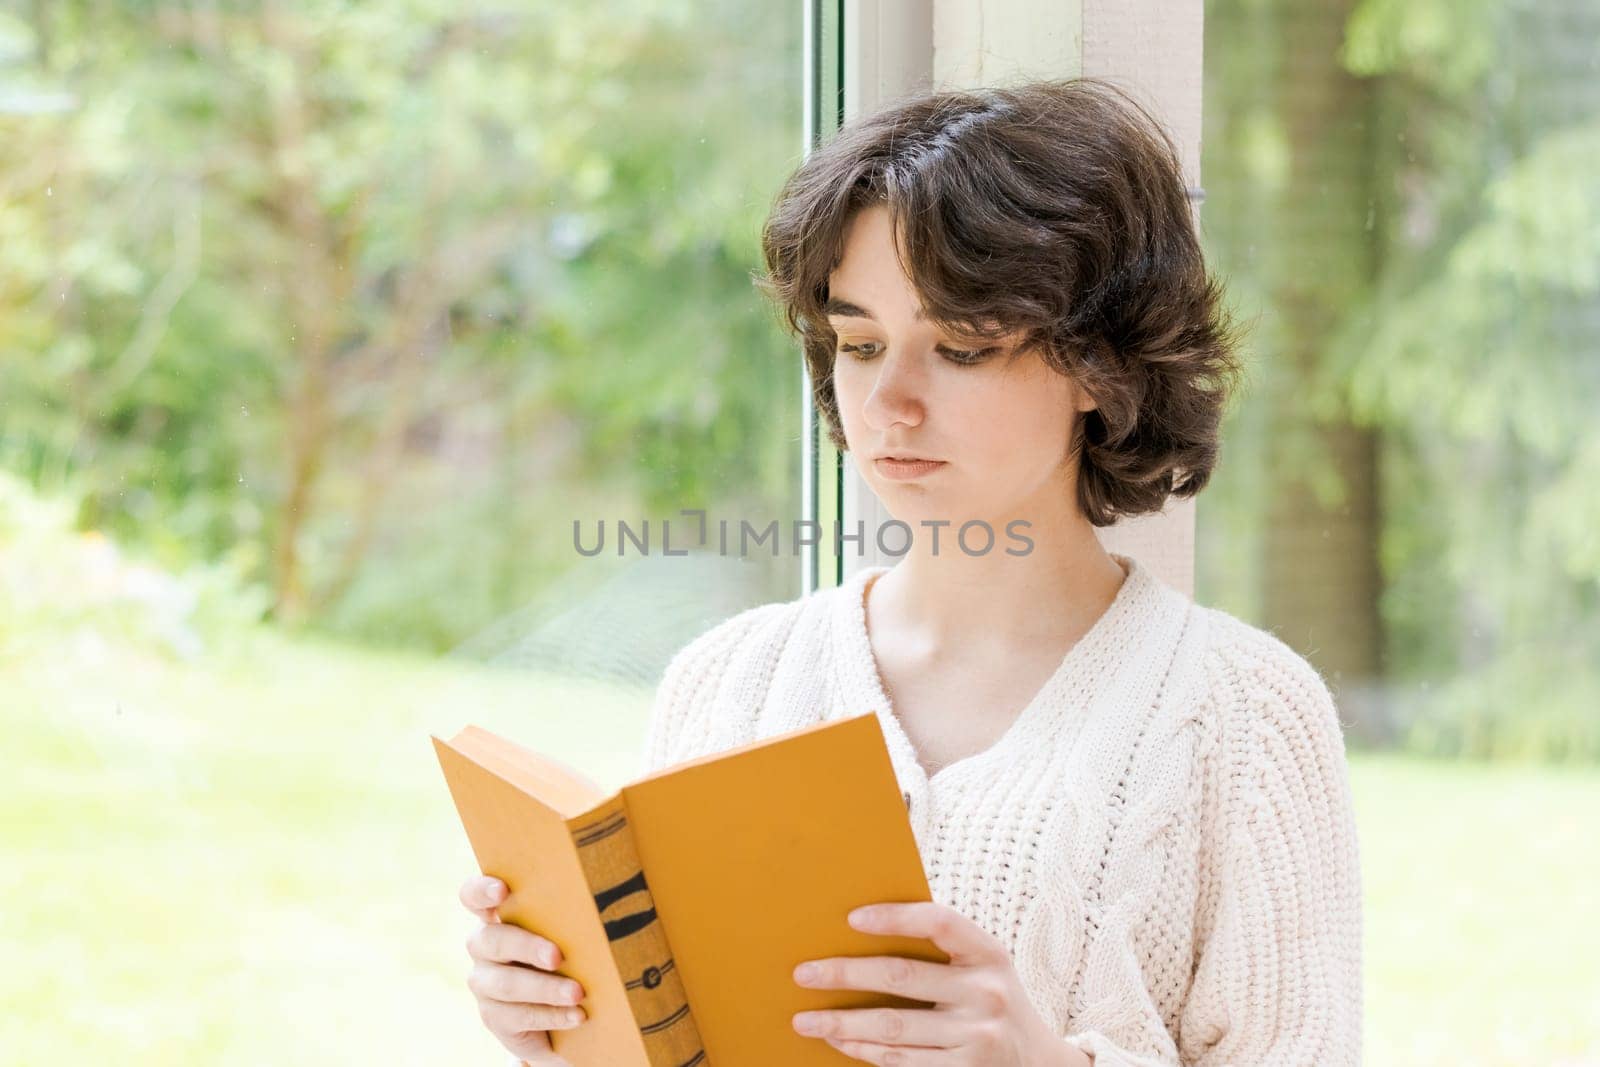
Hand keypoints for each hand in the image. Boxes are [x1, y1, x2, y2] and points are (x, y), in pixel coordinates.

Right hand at [460, 874, 586, 1065]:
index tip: (502, 890)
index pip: (472, 896)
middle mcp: (484, 947)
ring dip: (546, 988)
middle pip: (492, 940)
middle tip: (558, 956)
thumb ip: (574, 912)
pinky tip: (577, 1015)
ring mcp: (484, 983)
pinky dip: (552, 1015)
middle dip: (526, 946)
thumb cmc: (568, 955)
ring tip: (578, 993)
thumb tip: (619, 888)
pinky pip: (519, 1016)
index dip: (480, 891)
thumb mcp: (567, 931)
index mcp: (498, 916)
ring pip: (507, 984)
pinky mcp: (494, 1017)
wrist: (559, 1012)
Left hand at [790, 901, 1086, 1065]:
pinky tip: (838, 1042)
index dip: (895, 917)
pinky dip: (862, 1051)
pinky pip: (899, 1061)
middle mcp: (986, 994)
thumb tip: (861, 929)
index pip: (939, 922)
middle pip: (901, 977)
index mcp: (990, 954)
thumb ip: (942, 950)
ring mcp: (975, 1038)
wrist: (1038, 1064)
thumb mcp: (984, 968)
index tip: (851, 918)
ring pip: (891, 1027)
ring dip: (841, 1023)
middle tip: (803, 973)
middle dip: (845, 974)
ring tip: (804, 1019)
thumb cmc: (993, 1001)